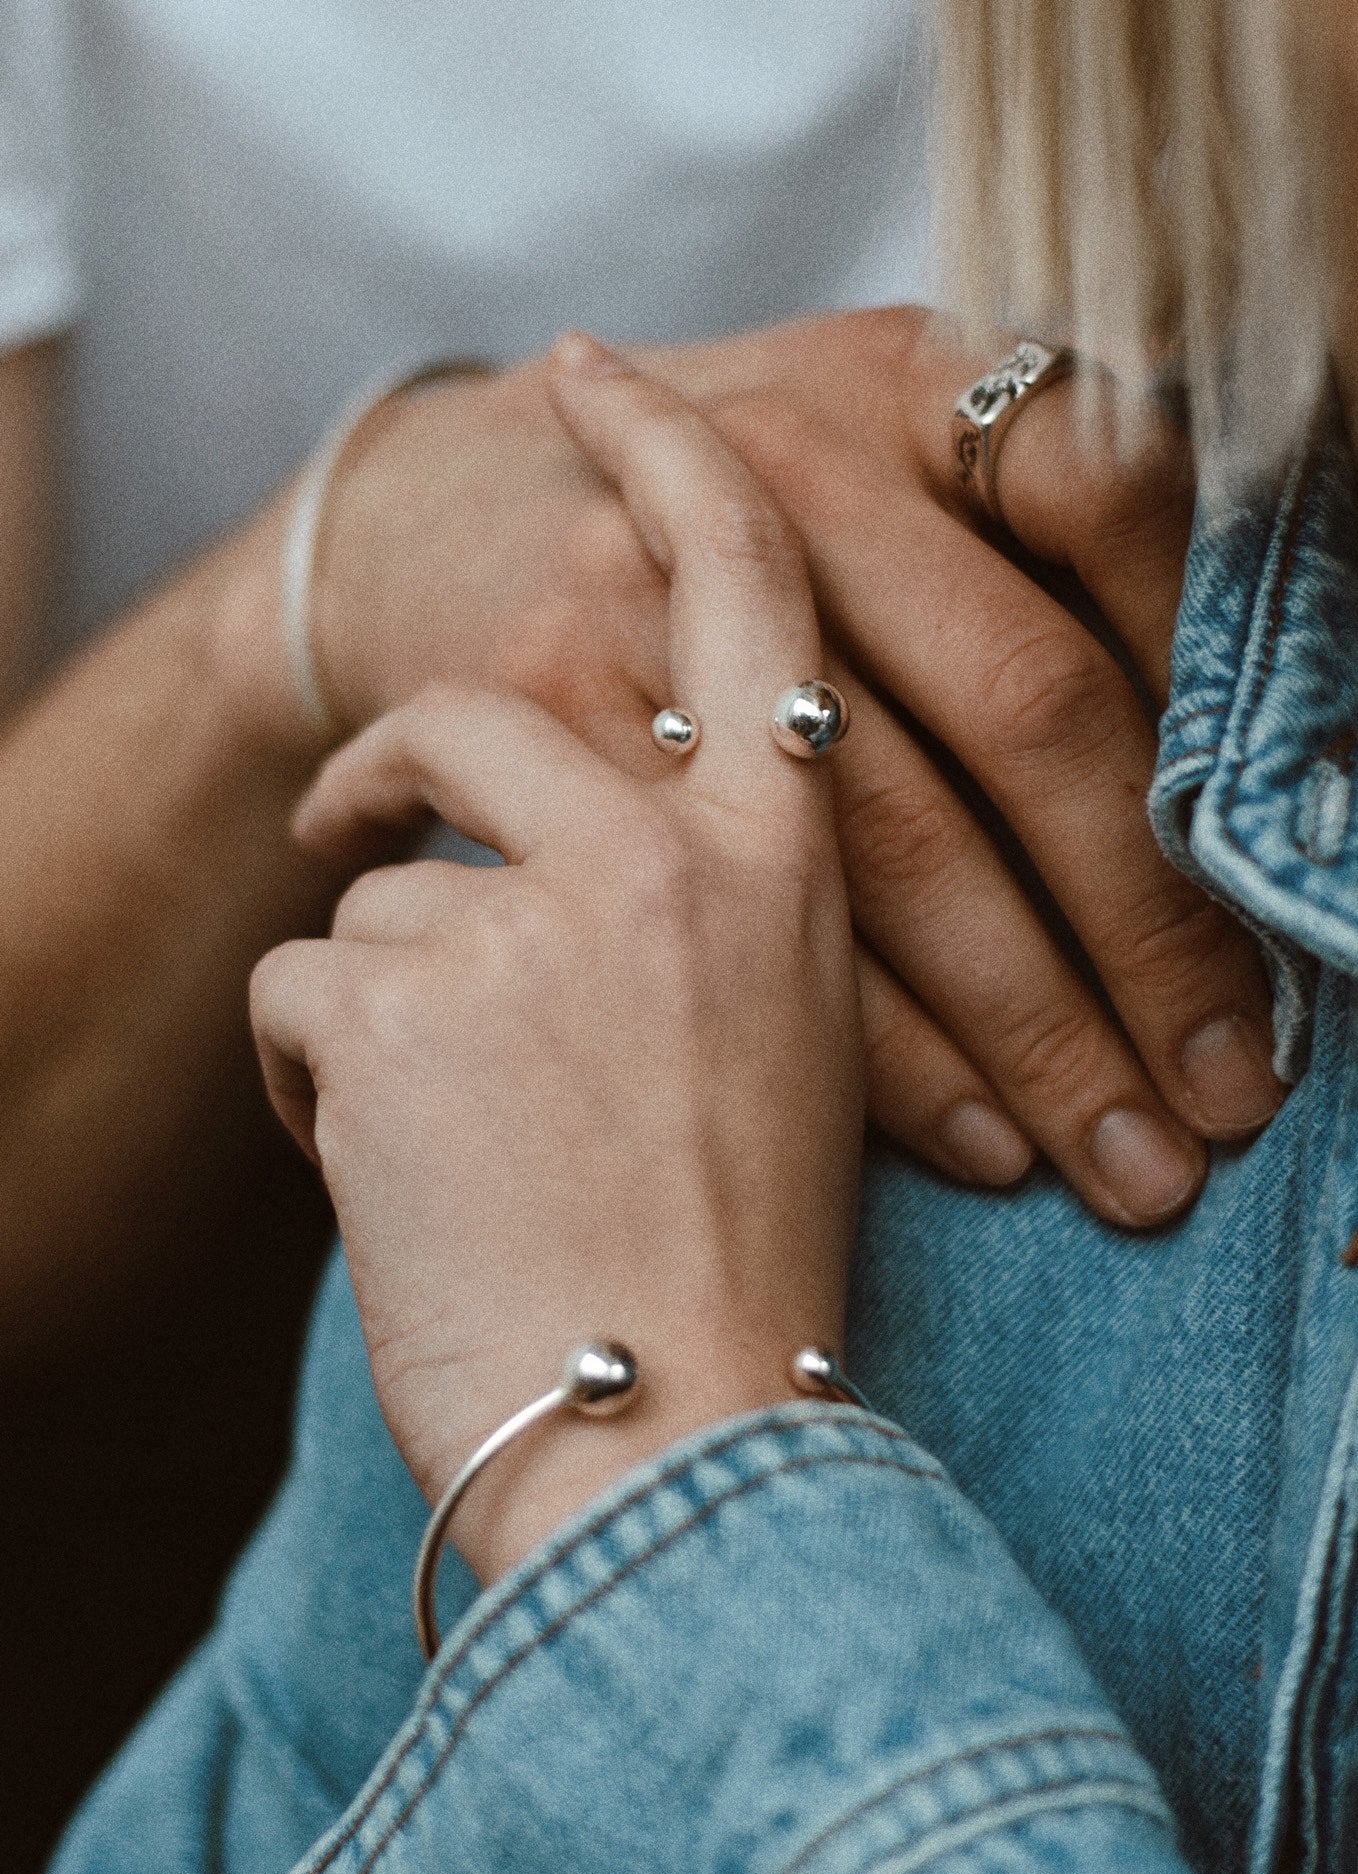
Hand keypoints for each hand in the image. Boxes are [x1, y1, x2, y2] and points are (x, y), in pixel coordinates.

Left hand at [250, 339, 862, 1583]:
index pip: (743, 589)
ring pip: (379, 892)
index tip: (600, 378)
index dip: (668, 461)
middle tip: (355, 811)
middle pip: (480, 715)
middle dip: (398, 760)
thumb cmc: (739, 1270)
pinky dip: (317, 1080)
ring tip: (442, 1145)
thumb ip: (705, 917)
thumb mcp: (784, 1050)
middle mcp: (662, 858)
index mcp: (781, 864)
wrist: (685, 1447)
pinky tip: (384, 1180)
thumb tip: (569, 858)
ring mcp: (525, 924)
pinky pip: (303, 992)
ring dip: (377, 1002)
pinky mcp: (393, 1008)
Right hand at [303, 308, 1282, 1226]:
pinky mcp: (541, 704)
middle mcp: (790, 462)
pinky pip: (740, 914)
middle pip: (1025, 706)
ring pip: (896, 840)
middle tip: (1229, 1088)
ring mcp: (665, 581)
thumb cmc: (694, 522)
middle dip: (1146, 924)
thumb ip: (1024, 553)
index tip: (1287, 877)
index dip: (1219, 686)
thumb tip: (1264, 743)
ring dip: (1032, 1025)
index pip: (1118, 502)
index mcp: (899, 381)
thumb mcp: (857, 458)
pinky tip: (975, 1138)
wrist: (430, 517)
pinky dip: (875, 1050)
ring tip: (1129, 1160)